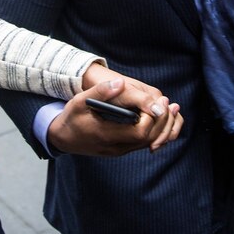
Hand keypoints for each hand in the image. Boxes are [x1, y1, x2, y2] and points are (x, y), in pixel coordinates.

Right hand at [47, 65, 182, 155]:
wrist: (62, 138)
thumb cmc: (71, 118)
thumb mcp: (79, 101)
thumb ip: (101, 92)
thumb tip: (120, 82)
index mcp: (107, 135)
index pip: (139, 132)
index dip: (153, 119)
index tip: (157, 102)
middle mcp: (116, 147)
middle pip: (150, 139)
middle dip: (163, 122)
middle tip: (169, 103)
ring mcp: (119, 150)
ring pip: (149, 143)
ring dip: (163, 127)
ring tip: (171, 108)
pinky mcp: (121, 149)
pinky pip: (144, 143)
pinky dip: (156, 131)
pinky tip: (160, 117)